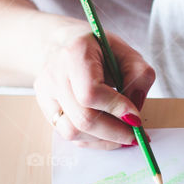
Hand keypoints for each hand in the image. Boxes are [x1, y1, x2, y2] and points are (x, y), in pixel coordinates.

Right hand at [33, 18, 154, 148]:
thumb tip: (134, 113)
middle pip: (83, 118)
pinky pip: (68, 135)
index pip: (90, 92)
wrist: (62, 43)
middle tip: (135, 135)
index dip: (115, 109)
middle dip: (114, 132)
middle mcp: (54, 74)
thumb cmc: (97, 48)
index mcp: (75, 53)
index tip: (136, 118)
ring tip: (122, 134)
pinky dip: (92, 140)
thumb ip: (138, 76)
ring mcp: (46, 94)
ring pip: (73, 132)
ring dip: (103, 139)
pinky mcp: (45, 109)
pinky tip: (107, 133)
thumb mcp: (126, 52)